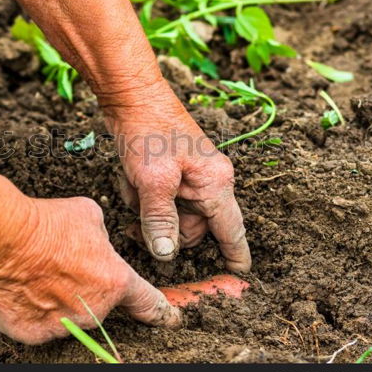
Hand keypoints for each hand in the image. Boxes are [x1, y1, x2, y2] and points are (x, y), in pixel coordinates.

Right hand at [0, 196, 181, 344]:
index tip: (170, 318)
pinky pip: (39, 325)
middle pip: (97, 305)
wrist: (5, 237)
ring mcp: (62, 326)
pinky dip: (33, 310)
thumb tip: (97, 245)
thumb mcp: (91, 217)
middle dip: (86, 289)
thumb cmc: (48, 224)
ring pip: (67, 316)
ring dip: (59, 299)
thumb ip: (103, 239)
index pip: (148, 303)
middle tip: (63, 266)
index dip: (161, 312)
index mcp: (115, 282)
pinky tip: (25, 287)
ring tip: (40, 272)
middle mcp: (93, 311)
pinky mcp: (32, 333)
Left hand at [105, 82, 251, 272]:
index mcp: (216, 183)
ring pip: (172, 216)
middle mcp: (209, 182)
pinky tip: (131, 178)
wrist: (131, 96)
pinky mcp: (171, 173)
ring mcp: (190, 177)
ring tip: (133, 188)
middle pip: (193, 229)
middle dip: (165, 230)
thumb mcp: (153, 180)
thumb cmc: (148, 131)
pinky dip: (142, 196)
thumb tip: (166, 254)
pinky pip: (159, 200)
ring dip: (148, 210)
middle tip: (137, 227)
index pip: (232, 230)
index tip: (239, 275)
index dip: (235, 255)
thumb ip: (160, 219)